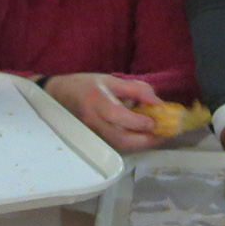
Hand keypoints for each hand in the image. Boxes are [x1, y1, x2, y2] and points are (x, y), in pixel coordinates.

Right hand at [45, 73, 161, 151]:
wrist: (60, 96)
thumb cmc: (86, 85)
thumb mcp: (111, 80)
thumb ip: (136, 89)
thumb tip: (158, 103)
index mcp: (97, 101)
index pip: (116, 115)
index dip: (137, 121)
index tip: (155, 121)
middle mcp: (93, 120)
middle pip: (121, 138)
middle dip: (145, 139)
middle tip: (164, 133)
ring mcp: (93, 133)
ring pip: (121, 145)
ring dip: (142, 143)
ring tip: (158, 135)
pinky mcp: (95, 140)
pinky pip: (117, 145)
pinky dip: (134, 143)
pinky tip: (144, 135)